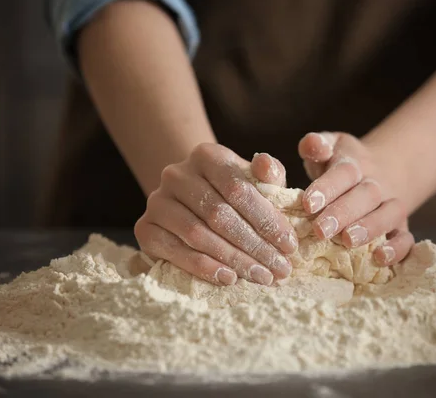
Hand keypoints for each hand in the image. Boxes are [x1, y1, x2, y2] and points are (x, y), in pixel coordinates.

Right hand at [134, 143, 296, 285]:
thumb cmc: (232, 193)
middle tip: (280, 269)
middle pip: (219, 215)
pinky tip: (230, 278)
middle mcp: (176, 174)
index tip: (290, 246)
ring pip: (199, 235)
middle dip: (255, 246)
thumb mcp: (254, 181)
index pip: (239, 189)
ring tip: (261, 277)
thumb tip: (268, 168)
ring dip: (234, 260)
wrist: (190, 201)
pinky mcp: (145, 228)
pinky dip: (204, 268)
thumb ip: (268, 174)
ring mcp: (157, 201)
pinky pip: (176, 251)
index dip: (267, 220)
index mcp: (207, 155)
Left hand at [298, 132, 413, 265]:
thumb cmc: (341, 166)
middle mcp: (376, 184)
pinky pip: (406, 237)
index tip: (308, 203)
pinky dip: (397, 249)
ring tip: (348, 241)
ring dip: (370, 228)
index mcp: (355, 164)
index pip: (343, 172)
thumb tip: (312, 143)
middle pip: (365, 195)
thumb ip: (316, 146)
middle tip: (320, 230)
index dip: (327, 187)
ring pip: (388, 214)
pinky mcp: (401, 227)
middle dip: (343, 213)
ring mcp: (391, 205)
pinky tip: (381, 258)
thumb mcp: (329, 148)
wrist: (382, 172)